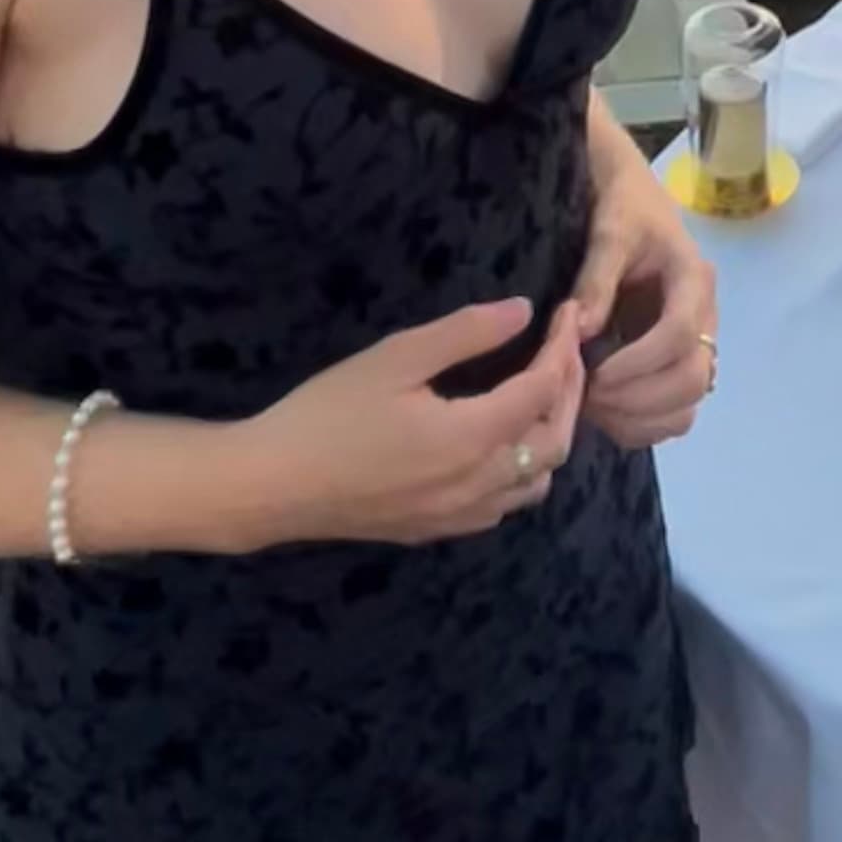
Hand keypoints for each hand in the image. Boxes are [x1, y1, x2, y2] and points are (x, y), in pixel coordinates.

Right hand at [233, 299, 586, 549]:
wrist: (272, 486)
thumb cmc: (328, 413)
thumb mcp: (396, 358)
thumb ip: (466, 334)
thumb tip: (524, 310)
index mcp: (472, 439)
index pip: (544, 392)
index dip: (563, 349)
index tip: (567, 313)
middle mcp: (476, 485)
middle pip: (555, 441)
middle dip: (569, 391)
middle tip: (564, 349)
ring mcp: (458, 516)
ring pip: (535, 482)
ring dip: (551, 435)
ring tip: (541, 392)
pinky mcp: (435, 531)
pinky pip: (503, 506)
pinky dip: (522, 471)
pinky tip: (503, 443)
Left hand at [572, 143, 718, 449]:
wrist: (636, 203)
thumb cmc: (624, 210)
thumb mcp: (609, 232)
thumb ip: (596, 279)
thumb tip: (581, 329)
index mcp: (695, 280)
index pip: (681, 333)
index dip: (639, 361)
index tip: (595, 373)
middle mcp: (705, 318)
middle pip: (693, 378)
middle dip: (639, 397)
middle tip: (589, 395)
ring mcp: (696, 346)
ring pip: (688, 405)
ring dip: (641, 418)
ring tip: (594, 407)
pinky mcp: (679, 365)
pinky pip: (674, 415)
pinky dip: (643, 426)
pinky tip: (606, 414)